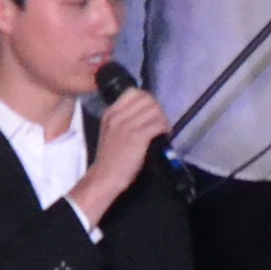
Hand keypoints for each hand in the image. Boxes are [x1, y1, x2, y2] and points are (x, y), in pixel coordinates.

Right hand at [72, 88, 172, 221]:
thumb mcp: (111, 131)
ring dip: (163, 119)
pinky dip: (165, 129)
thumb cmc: (111, 158)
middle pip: (147, 100)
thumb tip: (147, 111)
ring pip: (155, 110)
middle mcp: (118, 117)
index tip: (152, 111)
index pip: (133, 92)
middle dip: (158, 109)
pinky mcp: (137, 137)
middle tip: (160, 122)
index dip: (148, 99)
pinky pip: (158, 124)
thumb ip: (124, 119)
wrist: (105, 177)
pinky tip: (164, 136)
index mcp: (111, 113)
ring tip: (163, 130)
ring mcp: (127, 126)